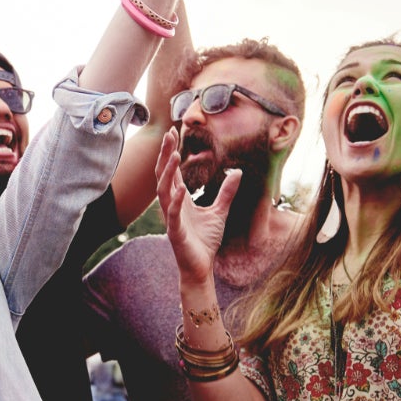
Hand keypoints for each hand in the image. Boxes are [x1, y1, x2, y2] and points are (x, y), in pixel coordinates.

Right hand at [155, 128, 237, 283]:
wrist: (201, 267)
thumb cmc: (205, 241)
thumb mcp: (220, 211)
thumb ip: (226, 192)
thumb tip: (238, 172)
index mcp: (179, 199)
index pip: (172, 171)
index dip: (171, 153)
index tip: (174, 132)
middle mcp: (171, 205)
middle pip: (163, 175)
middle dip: (165, 155)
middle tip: (169, 134)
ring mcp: (171, 218)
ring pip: (163, 190)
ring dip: (168, 173)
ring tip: (175, 155)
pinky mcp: (175, 232)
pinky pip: (172, 214)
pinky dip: (175, 201)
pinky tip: (180, 189)